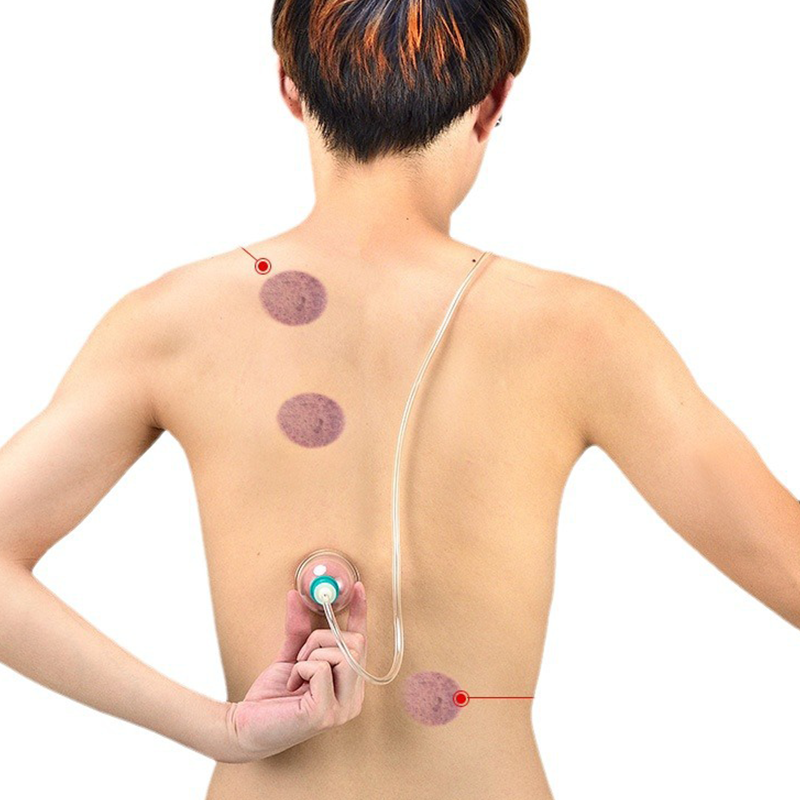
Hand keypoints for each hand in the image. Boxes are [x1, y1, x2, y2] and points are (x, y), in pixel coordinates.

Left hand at [218, 581, 367, 762]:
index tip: (357, 588)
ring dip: (311, 654)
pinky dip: (302, 667)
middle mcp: (353, 699)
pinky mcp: (323, 714)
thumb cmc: (271, 697)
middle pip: (355, 644)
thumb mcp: (291, 656)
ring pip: (342, 654)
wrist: (244, 726)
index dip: (360, 614)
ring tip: (296, 672)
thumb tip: (296, 596)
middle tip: (301, 656)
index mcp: (350, 686)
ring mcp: (341, 710)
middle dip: (322, 639)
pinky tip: (293, 684)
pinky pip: (321, 668)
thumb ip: (300, 629)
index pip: (362, 644)